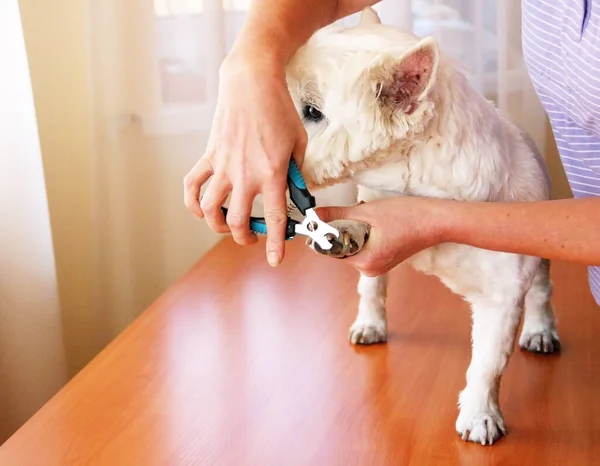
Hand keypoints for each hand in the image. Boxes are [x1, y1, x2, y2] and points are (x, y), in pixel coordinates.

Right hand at [183, 52, 306, 266]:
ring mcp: (223, 166)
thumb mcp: (298, 144)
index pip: (274, 217)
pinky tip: (200, 210)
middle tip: (252, 239)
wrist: (251, 83)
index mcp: (272, 173)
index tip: (274, 261)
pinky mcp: (209, 156)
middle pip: (237, 221)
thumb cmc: (279, 111)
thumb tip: (296, 198)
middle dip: (244, 238)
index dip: (274, 244)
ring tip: (227, 226)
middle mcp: (245, 174)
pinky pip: (192, 185)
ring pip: (210, 209)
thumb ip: (296, 174)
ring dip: (217, 226)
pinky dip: (192, 202)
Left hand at [315, 197, 445, 275]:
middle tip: (352, 209)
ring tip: (366, 212)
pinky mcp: (384, 260)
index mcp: (365, 261)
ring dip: (352, 227)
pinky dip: (363, 232)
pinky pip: (363, 246)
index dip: (322, 232)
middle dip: (341, 228)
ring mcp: (378, 266)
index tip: (318, 217)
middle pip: (340, 247)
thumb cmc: (407, 215)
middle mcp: (370, 269)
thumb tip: (313, 216)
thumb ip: (337, 215)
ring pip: (351, 245)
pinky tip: (373, 219)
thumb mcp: (367, 211)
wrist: (437, 221)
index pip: (330, 249)